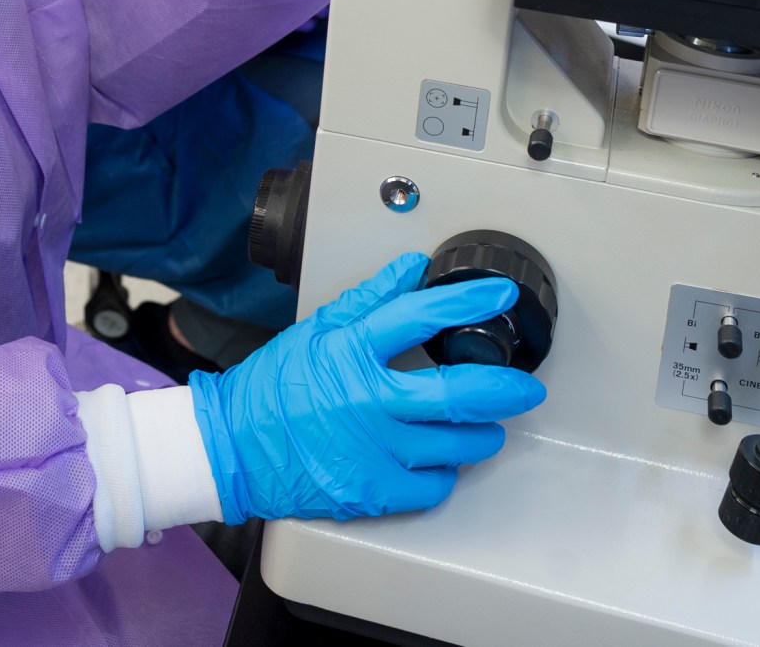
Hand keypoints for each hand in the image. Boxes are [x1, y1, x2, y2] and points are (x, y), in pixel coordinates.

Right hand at [188, 252, 546, 522]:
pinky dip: (445, 472)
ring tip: (487, 426)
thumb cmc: (271, 389)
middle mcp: (367, 401)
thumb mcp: (317, 329)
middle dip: (504, 387)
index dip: (467, 303)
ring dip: (482, 433)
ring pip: (454, 444)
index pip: (420, 317)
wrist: (233, 448)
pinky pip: (432, 485)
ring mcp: (373, 450)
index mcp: (351, 353)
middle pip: (456, 393)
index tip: (498, 294)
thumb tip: (411, 268)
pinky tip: (443, 458)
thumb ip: (370, 299)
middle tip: (525, 385)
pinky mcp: (373, 490)